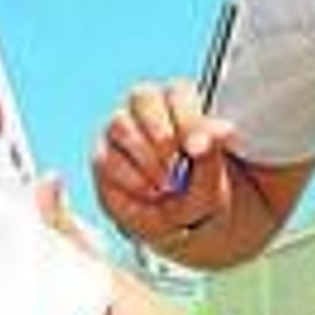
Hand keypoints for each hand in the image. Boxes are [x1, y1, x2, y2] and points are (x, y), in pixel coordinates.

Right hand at [91, 79, 235, 251]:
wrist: (177, 223)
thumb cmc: (198, 191)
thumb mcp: (212, 180)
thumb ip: (211, 156)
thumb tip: (203, 140)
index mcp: (181, 101)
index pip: (178, 91)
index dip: (186, 118)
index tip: (196, 149)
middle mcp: (147, 107)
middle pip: (142, 96)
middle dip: (161, 134)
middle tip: (175, 166)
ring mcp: (120, 128)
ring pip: (120, 124)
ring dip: (146, 160)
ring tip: (166, 186)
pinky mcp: (102, 155)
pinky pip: (106, 157)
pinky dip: (131, 179)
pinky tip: (149, 193)